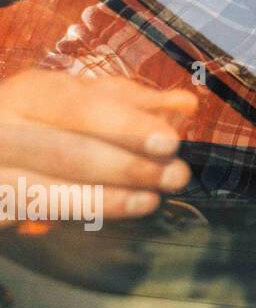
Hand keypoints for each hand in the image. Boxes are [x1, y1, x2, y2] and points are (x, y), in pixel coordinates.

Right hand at [0, 70, 198, 224]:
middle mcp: (4, 130)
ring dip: (111, 198)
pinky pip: (42, 214)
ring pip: (52, 191)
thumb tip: (185, 104)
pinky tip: (122, 210)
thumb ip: (134, 101)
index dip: (127, 127)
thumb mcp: (83, 97)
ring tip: (153, 198)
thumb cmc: (44, 115)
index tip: (170, 141)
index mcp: (30, 93)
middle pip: (68, 153)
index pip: (81, 109)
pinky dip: (86, 212)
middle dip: (127, 167)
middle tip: (175, 175)